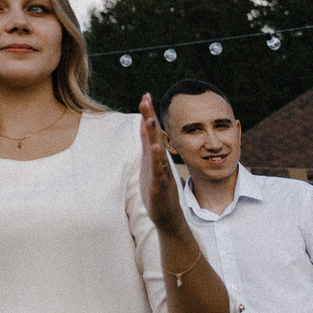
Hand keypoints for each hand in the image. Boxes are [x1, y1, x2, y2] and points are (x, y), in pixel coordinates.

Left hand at [137, 95, 187, 237]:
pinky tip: (155, 149)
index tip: (145, 95)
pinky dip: (157, 159)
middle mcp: (158, 161)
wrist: (167, 217)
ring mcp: (160, 172)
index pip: (150, 131)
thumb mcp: (150, 165)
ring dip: (153, 135)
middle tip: (146, 98)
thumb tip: (145, 125)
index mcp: (154, 156)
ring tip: (149, 119)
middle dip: (149, 117)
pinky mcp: (160, 186)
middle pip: (154, 135)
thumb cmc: (158, 190)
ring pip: (157, 151)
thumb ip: (148, 145)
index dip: (148, 114)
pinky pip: (158, 170)